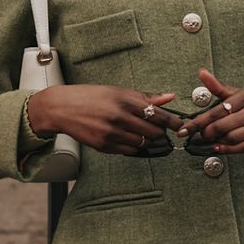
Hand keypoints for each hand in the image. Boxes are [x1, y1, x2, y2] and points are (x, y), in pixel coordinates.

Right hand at [26, 85, 182, 153]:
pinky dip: (134, 146)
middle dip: (160, 132)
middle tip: (160, 130)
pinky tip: (129, 139)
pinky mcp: (104, 146)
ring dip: (147, 140)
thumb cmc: (91, 96)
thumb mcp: (118, 91)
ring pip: (143, 143)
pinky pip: (129, 151)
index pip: (158, 114)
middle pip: (154, 132)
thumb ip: (145, 97)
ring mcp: (112, 133)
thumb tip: (170, 97)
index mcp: (125, 100)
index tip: (181, 125)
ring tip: (144, 134)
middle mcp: (120, 117)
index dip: (173, 122)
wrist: (62, 108)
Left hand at [177, 68, 243, 153]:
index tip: (185, 129)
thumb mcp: (242, 93)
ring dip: (218, 141)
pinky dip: (228, 149)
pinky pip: (243, 148)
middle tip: (201, 134)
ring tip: (212, 139)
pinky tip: (220, 147)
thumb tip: (201, 73)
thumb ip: (219, 87)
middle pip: (223, 125)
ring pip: (232, 138)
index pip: (218, 110)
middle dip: (208, 132)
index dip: (199, 121)